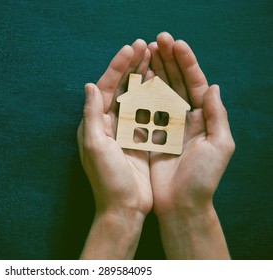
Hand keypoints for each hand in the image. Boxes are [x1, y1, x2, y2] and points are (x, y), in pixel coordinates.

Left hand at [77, 39, 153, 258]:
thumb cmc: (108, 180)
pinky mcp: (137, 140)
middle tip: (144, 46)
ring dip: (141, 78)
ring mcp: (122, 131)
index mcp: (94, 124)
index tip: (130, 49)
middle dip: (130, 67)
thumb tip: (88, 85)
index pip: (104, 88)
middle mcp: (106, 124)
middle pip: (118, 88)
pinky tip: (161, 84)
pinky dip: (151, 98)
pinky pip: (145, 113)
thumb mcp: (95, 146)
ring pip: (132, 97)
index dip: (116, 67)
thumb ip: (91, 115)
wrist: (124, 207)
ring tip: (153, 58)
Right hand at [148, 32, 234, 258]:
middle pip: (177, 83)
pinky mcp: (150, 135)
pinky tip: (135, 80)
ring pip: (159, 93)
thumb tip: (213, 86)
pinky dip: (140, 94)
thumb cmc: (202, 179)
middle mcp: (185, 118)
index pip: (196, 83)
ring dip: (153, 72)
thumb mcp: (220, 146)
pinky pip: (144, 110)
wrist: (180, 205)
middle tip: (157, 40)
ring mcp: (166, 126)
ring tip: (145, 52)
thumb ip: (217, 116)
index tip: (175, 44)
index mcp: (203, 118)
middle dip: (168, 61)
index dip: (186, 62)